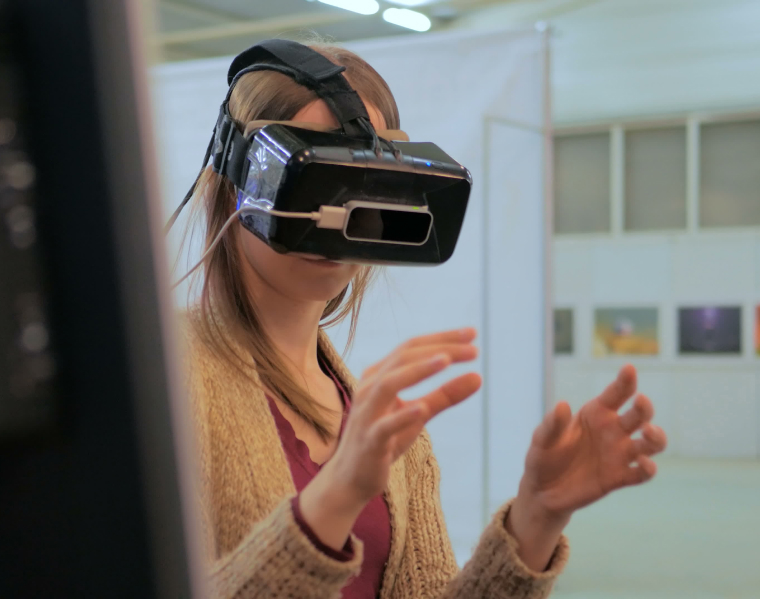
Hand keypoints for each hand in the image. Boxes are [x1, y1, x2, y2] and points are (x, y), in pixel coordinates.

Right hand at [300, 328, 481, 549]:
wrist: (352, 478)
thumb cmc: (385, 440)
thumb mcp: (419, 414)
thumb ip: (445, 395)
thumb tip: (478, 376)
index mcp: (379, 376)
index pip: (411, 348)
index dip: (441, 338)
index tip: (473, 334)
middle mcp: (370, 388)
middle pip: (403, 358)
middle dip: (438, 349)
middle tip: (473, 349)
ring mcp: (367, 413)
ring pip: (389, 383)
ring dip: (418, 370)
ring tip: (445, 361)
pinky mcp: (369, 441)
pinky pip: (384, 425)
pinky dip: (403, 415)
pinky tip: (423, 408)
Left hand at [519, 363, 667, 520]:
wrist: (542, 490)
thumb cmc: (543, 456)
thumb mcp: (542, 440)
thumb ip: (552, 424)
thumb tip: (562, 405)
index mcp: (595, 414)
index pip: (616, 393)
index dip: (625, 381)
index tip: (629, 369)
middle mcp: (612, 431)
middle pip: (639, 415)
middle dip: (644, 408)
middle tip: (640, 402)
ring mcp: (619, 455)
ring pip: (651, 443)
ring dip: (656, 437)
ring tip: (647, 432)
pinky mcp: (619, 478)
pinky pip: (642, 473)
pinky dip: (648, 469)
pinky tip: (643, 463)